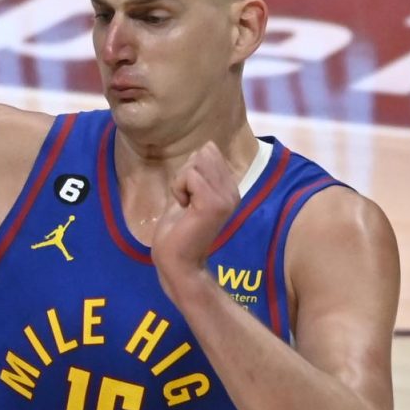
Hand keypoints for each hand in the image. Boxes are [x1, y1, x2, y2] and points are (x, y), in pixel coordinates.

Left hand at [150, 141, 240, 293]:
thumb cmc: (176, 234)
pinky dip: (178, 189)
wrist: (177, 264)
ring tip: (184, 205)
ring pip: (197, 162)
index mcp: (229, 189)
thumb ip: (195, 173)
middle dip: (185, 173)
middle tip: (183, 200)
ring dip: (180, 182)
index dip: (189, 170)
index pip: (209, 152)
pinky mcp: (214, 204)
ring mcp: (226, 197)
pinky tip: (183, 208)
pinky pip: (191, 176)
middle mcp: (233, 191)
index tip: (186, 196)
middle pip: (204, 153)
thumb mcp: (185, 195)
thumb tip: (206, 146)